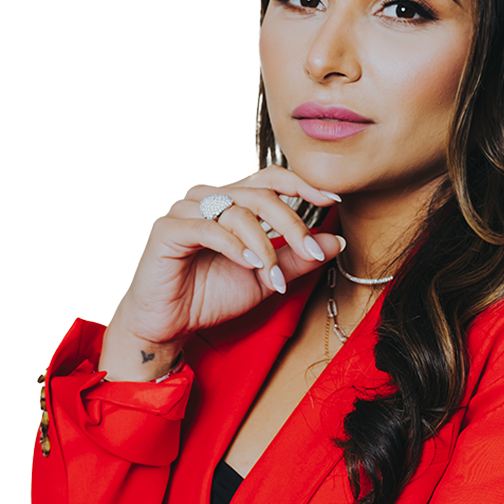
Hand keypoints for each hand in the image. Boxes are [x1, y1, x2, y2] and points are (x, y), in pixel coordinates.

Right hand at [99, 166, 342, 379]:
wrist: (169, 324)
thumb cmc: (211, 296)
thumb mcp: (266, 277)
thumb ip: (297, 258)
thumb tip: (335, 242)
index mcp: (231, 202)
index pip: (271, 179)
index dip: (303, 184)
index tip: (332, 200)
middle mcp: (209, 198)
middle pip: (261, 194)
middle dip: (292, 224)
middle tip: (311, 253)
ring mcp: (186, 211)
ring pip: (238, 212)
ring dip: (264, 246)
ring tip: (272, 275)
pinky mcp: (168, 230)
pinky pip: (209, 229)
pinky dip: (235, 246)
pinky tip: (250, 264)